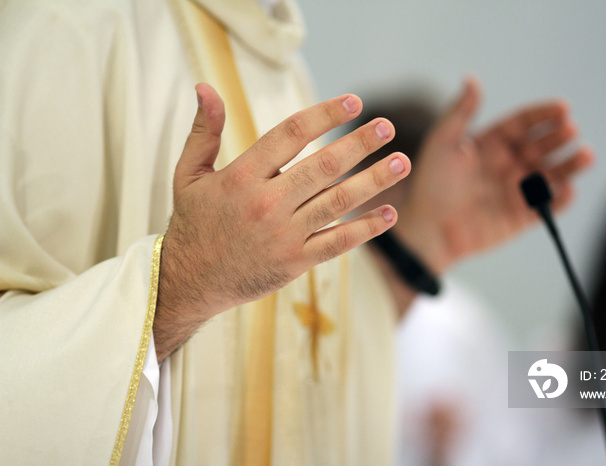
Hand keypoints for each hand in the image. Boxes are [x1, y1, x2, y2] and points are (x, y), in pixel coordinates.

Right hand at [154, 83, 410, 359]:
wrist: (190, 281)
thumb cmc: (193, 223)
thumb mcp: (188, 174)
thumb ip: (204, 131)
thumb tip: (207, 87)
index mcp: (241, 177)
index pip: (290, 135)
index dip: (325, 114)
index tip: (354, 101)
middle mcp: (266, 204)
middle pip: (323, 166)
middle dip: (360, 143)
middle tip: (387, 127)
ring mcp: (284, 235)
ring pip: (338, 201)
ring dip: (374, 180)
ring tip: (403, 162)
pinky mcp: (295, 263)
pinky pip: (338, 242)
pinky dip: (366, 228)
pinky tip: (390, 212)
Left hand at [396, 77, 593, 273]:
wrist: (428, 229)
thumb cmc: (431, 184)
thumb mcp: (443, 142)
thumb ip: (460, 112)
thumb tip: (472, 79)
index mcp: (491, 143)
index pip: (523, 123)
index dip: (543, 114)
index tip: (563, 108)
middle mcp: (507, 164)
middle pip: (541, 145)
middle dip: (559, 136)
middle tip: (570, 130)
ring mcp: (515, 190)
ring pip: (551, 174)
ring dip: (570, 164)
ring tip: (585, 155)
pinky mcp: (521, 217)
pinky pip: (548, 207)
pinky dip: (561, 200)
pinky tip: (569, 189)